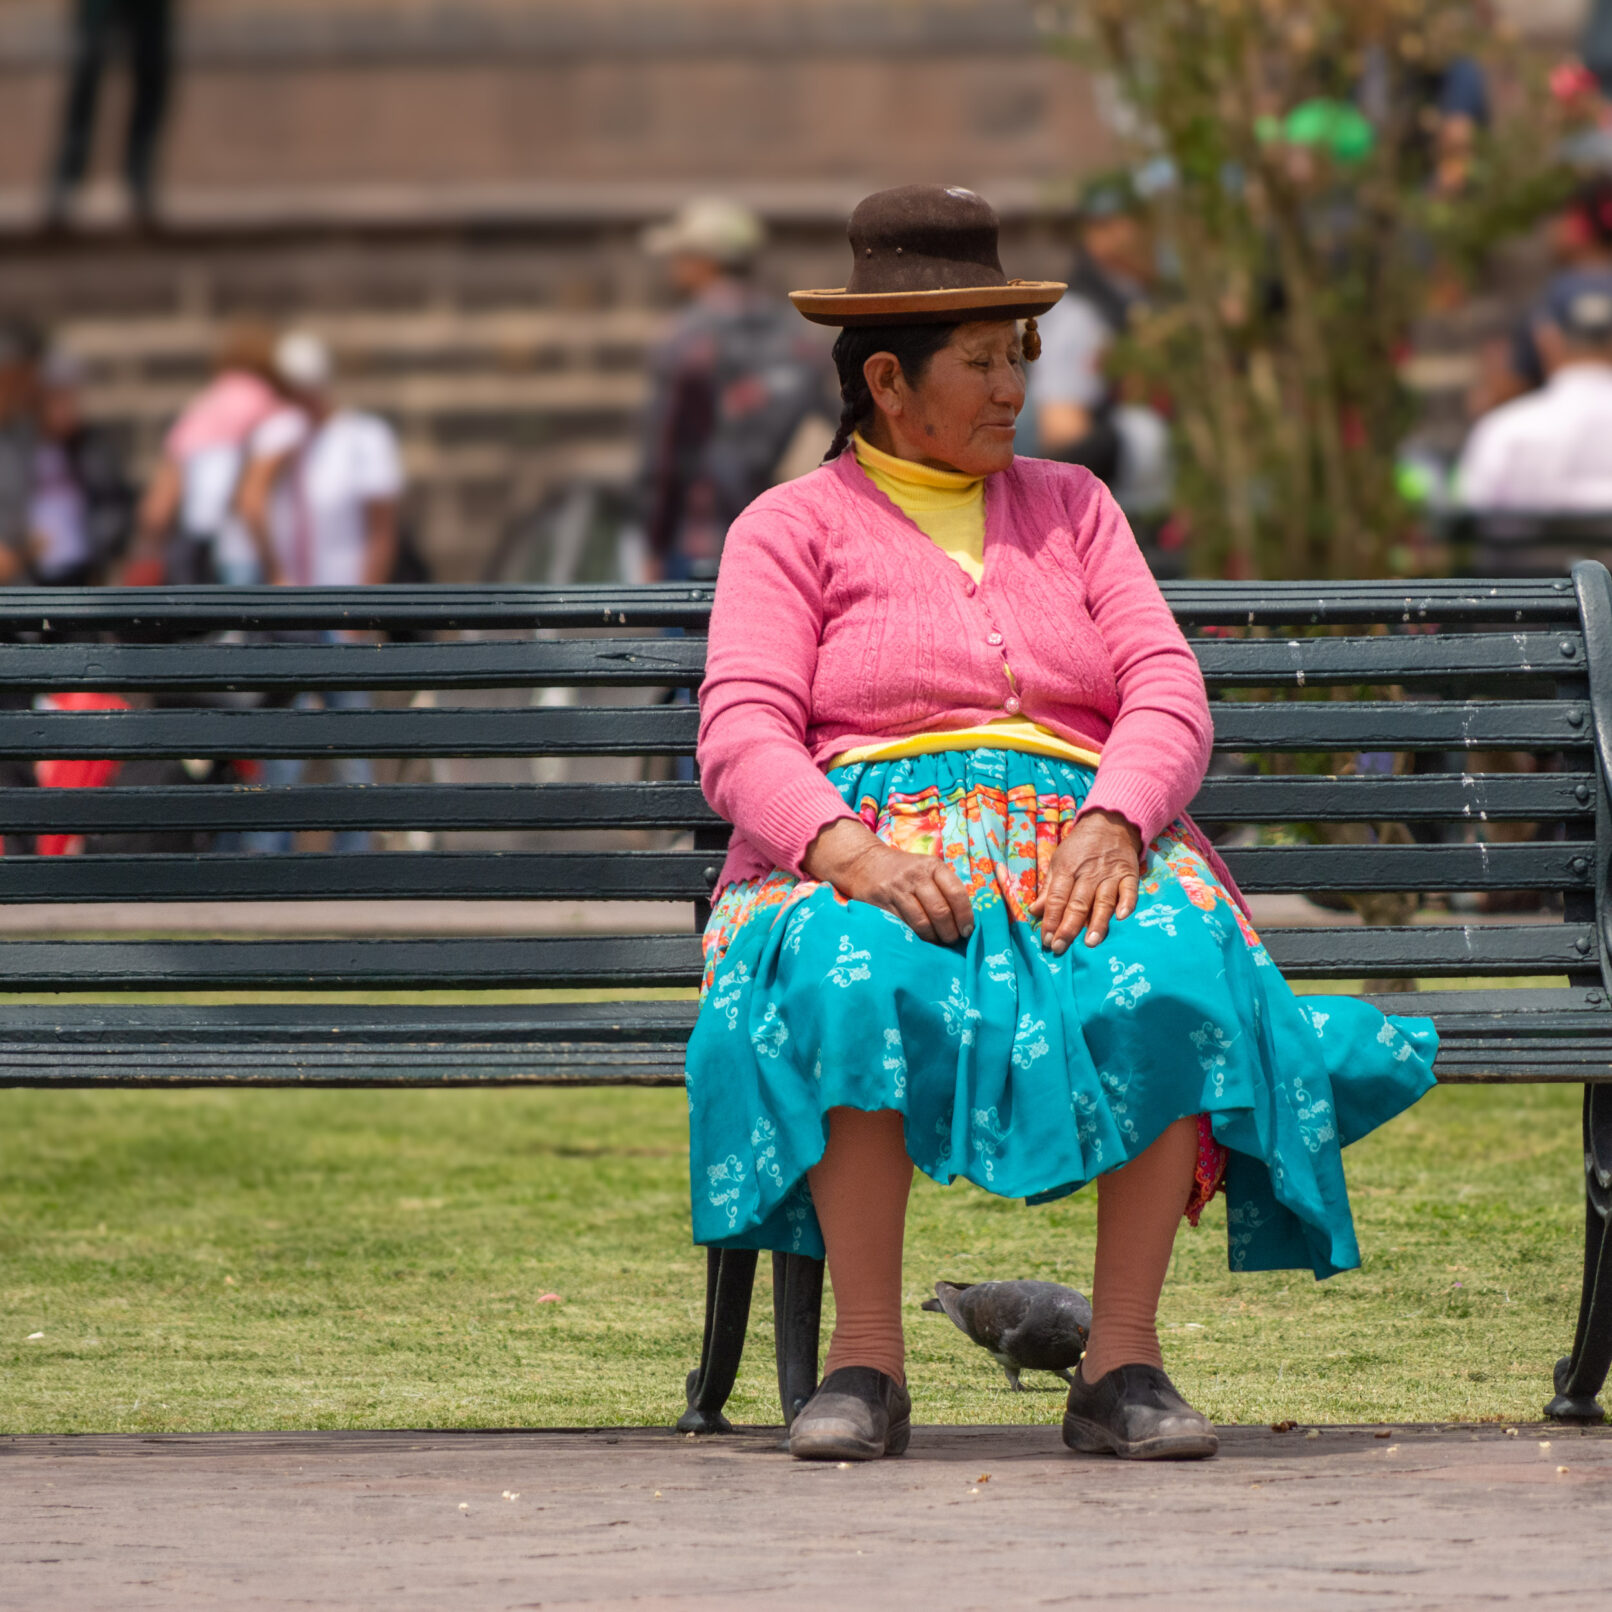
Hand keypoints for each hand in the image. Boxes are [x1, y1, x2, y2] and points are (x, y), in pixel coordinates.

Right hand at [801, 818, 974, 944]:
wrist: (865, 862)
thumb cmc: (905, 870)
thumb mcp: (927, 869)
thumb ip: (945, 888)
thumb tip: (965, 921)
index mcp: (933, 866)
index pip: (956, 893)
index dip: (965, 916)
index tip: (967, 931)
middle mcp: (916, 876)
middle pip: (940, 911)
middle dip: (949, 932)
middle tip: (952, 940)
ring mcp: (897, 889)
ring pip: (922, 922)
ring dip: (933, 938)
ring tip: (937, 943)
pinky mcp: (882, 903)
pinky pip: (903, 926)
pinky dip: (915, 937)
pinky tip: (920, 941)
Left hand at [1028, 809, 1140, 952]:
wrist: (1109, 823)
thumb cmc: (1079, 848)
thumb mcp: (1058, 862)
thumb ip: (1048, 889)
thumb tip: (1034, 911)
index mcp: (1066, 869)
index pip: (1056, 898)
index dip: (1050, 919)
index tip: (1046, 939)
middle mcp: (1088, 873)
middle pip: (1077, 903)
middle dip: (1068, 927)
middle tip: (1060, 947)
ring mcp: (1110, 874)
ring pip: (1103, 901)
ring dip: (1097, 922)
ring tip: (1091, 942)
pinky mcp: (1129, 874)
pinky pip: (1130, 890)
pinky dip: (1127, 903)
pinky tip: (1121, 917)